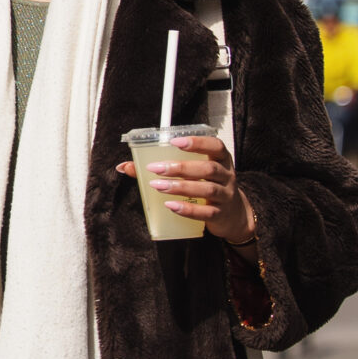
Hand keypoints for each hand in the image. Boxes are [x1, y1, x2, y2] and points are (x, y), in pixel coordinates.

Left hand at [117, 134, 256, 244]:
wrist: (232, 216)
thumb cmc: (207, 187)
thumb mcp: (192, 174)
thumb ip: (162, 168)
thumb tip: (125, 166)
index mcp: (220, 160)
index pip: (215, 146)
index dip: (197, 142)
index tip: (175, 142)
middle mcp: (226, 176)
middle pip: (208, 168)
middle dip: (180, 167)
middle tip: (156, 168)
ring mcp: (226, 196)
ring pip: (207, 189)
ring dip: (180, 187)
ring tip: (158, 186)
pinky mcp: (221, 215)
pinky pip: (207, 212)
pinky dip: (188, 210)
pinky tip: (171, 206)